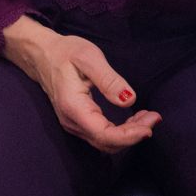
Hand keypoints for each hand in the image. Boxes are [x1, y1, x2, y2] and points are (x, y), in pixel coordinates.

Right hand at [2, 16, 160, 153]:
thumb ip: (109, 79)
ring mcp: (74, 125)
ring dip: (129, 134)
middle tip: (154, 118)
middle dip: (134, 135)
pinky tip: (134, 119)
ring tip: (148, 117)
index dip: (130, 136)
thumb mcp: (88, 57)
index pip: (104, 135)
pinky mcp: (78, 122)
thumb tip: (129, 100)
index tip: (150, 126)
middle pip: (107, 143)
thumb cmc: (64, 52)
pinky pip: (102, 135)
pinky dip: (121, 132)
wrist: (41, 54)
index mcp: (74, 107)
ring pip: (106, 142)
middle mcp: (72, 122)